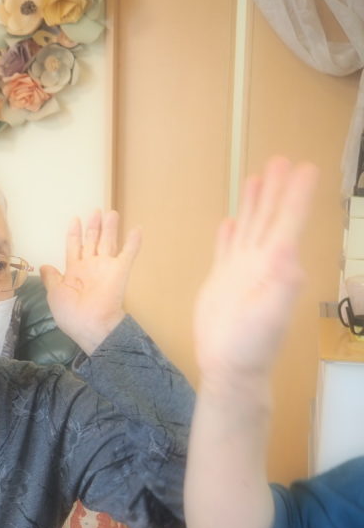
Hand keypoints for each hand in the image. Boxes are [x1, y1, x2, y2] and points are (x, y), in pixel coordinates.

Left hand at [41, 210, 139, 354]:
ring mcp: (106, 267)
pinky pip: (128, 253)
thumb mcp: (54, 294)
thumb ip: (51, 278)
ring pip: (108, 242)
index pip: (74, 246)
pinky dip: (133, 242)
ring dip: (110, 228)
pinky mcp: (120, 271)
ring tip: (111, 213)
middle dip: (93, 226)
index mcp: (74, 271)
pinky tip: (137, 229)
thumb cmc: (70, 312)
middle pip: (92, 240)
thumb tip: (44, 266)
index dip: (74, 233)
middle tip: (96, 210)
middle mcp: (90, 266)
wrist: (91, 325)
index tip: (75, 219)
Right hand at [193, 157, 317, 396]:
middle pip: (270, 218)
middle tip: (281, 160)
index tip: (306, 168)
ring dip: (254, 203)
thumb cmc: (252, 345)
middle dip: (276, 190)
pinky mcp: (221, 281)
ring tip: (257, 177)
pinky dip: (229, 234)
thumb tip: (287, 251)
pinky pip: (225, 249)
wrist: (229, 366)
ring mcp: (240, 271)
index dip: (297, 195)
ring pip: (249, 227)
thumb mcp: (272, 314)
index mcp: (276, 266)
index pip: (288, 222)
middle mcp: (261, 263)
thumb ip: (282, 283)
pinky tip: (231, 221)